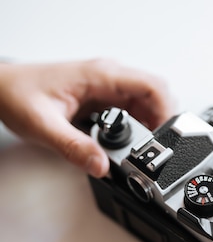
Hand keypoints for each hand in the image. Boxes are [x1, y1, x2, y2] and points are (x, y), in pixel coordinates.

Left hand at [0, 58, 172, 176]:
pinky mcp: (102, 97)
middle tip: (152, 148)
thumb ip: (74, 148)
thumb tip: (102, 165)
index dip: (166, 111)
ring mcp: (106, 87)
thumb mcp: (44, 126)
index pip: (151, 86)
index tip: (164, 137)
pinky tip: (125, 141)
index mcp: (99, 75)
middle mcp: (107, 77)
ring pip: (145, 103)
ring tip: (139, 148)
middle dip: (160, 122)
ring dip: (148, 126)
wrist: (1, 89)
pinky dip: (136, 127)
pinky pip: (131, 109)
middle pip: (154, 95)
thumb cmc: (17, 95)